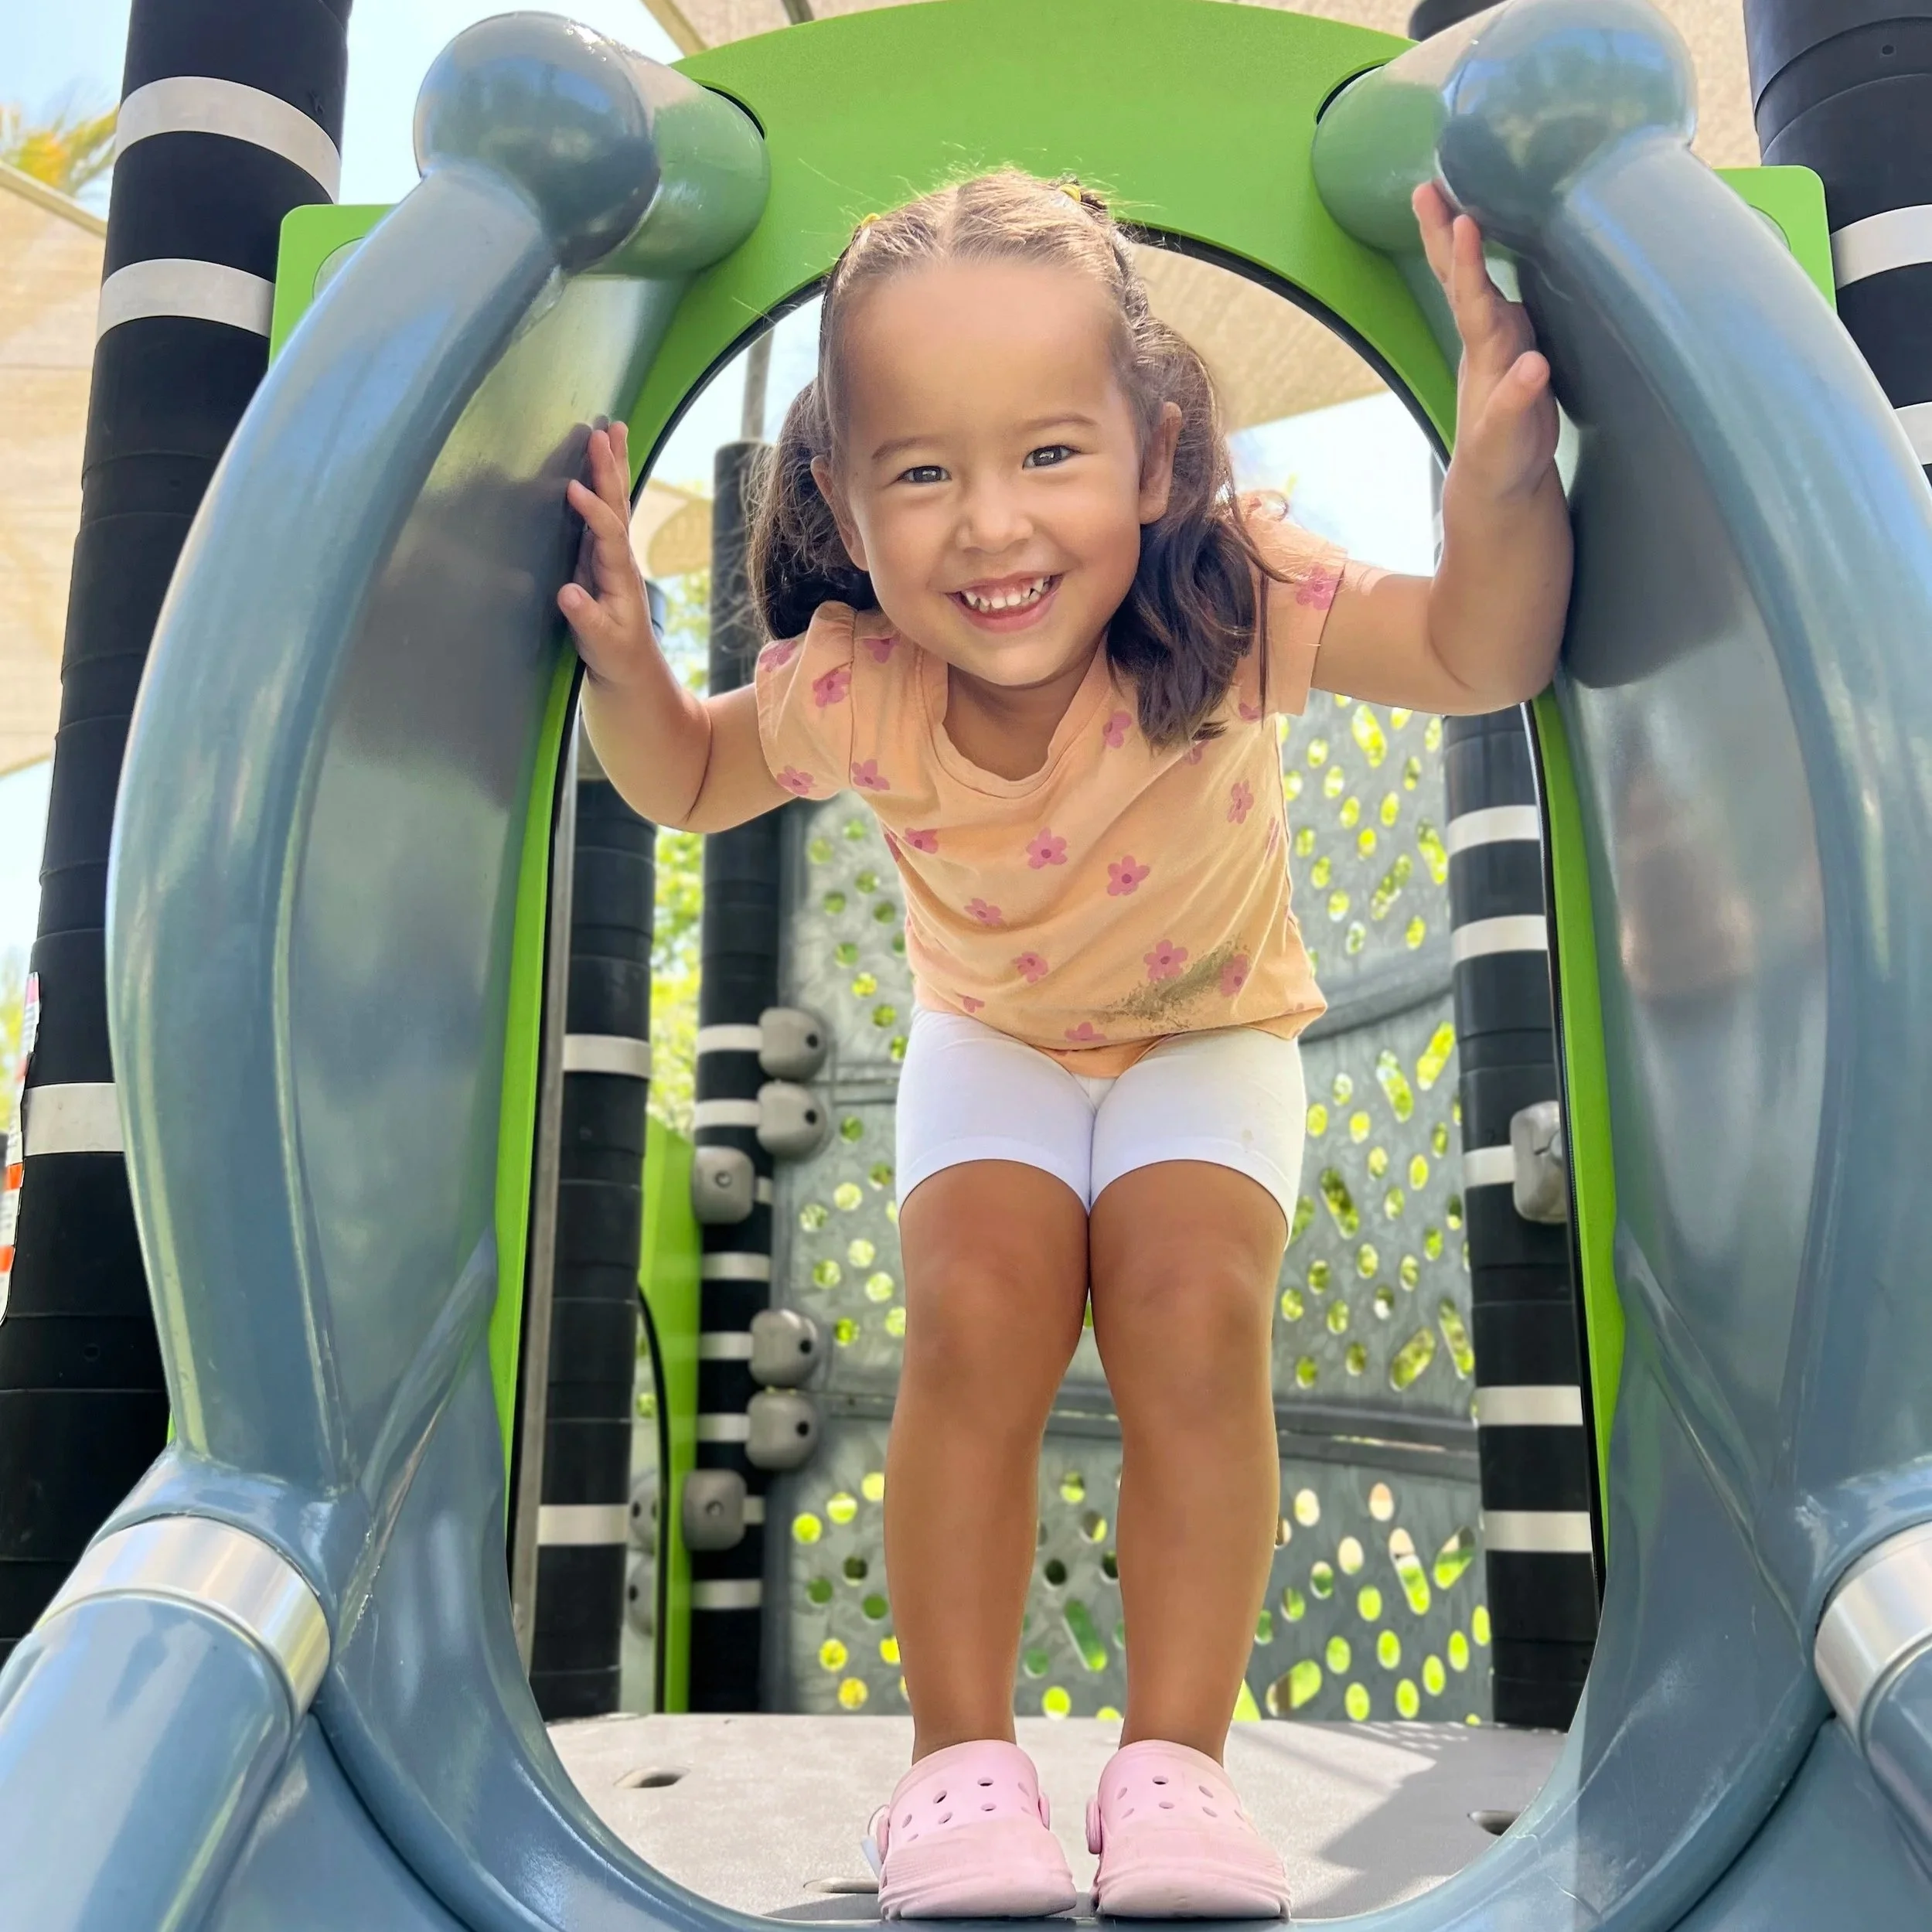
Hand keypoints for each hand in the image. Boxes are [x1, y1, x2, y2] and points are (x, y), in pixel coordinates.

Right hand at [559, 421, 654, 685]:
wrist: (630, 667)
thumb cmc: (615, 655)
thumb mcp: (601, 643)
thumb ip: (585, 619)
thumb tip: (567, 592)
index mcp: (619, 574)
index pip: (608, 533)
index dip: (592, 510)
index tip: (574, 487)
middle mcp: (618, 556)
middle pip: (618, 504)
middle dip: (609, 468)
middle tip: (604, 431)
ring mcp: (610, 552)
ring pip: (615, 501)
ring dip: (612, 465)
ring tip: (613, 428)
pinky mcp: (600, 555)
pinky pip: (603, 511)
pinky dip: (602, 482)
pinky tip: (599, 460)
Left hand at [1413, 183, 1558, 503]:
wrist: (1499, 479)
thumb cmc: (1499, 460)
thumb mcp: (1506, 439)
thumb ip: (1517, 403)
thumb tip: (1533, 365)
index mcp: (1485, 353)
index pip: (1472, 299)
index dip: (1468, 263)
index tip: (1463, 222)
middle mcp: (1486, 337)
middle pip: (1460, 277)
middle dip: (1442, 233)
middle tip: (1424, 187)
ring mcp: (1498, 338)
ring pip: (1474, 279)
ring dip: (1461, 239)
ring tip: (1450, 194)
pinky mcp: (1517, 343)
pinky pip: (1499, 291)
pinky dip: (1491, 262)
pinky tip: (1497, 229)